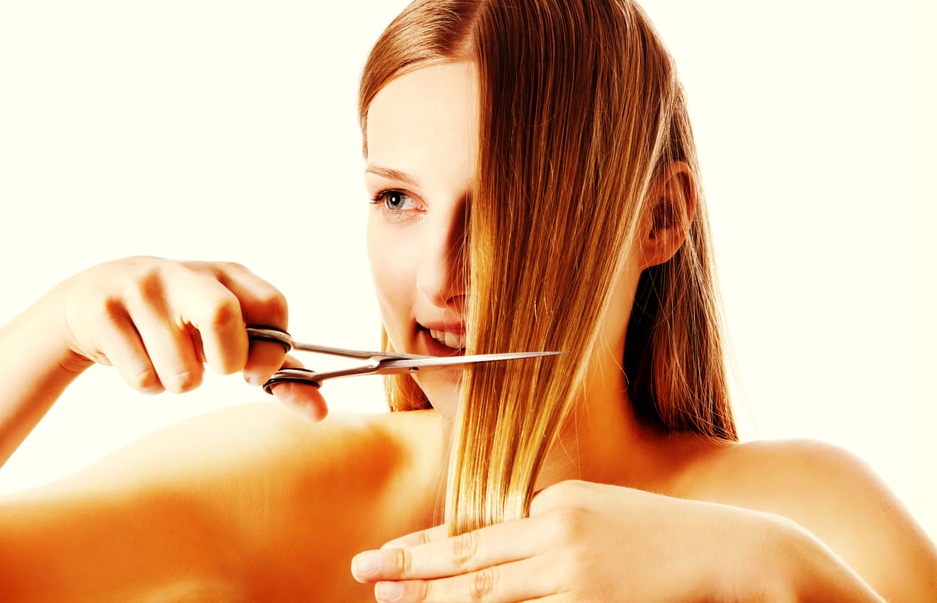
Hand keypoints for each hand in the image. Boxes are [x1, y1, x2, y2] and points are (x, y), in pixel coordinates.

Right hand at [52, 256, 326, 419]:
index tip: (255, 372)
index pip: (273, 304)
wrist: (89, 304)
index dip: (272, 348)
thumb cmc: (177, 324)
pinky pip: (143, 378)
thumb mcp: (225, 334)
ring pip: (181, 369)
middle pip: (224, 316)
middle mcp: (186, 272)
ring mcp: (141, 286)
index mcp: (227, 274)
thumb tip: (320, 412)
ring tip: (166, 361)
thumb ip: (274, 370)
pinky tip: (136, 357)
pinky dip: (147, 385)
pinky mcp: (103, 309)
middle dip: (225, 362)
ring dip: (179, 383)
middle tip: (210, 367)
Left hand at [351, 480, 768, 601]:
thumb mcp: (594, 511)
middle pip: (471, 567)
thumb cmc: (661, 532)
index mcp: (556, 506)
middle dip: (413, 577)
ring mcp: (576, 582)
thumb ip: (542, 528)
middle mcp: (559, 540)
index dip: (423, 547)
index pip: (474, 532)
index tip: (383, 557)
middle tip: (367, 580)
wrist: (733, 553)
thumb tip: (489, 545)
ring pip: (490, 601)